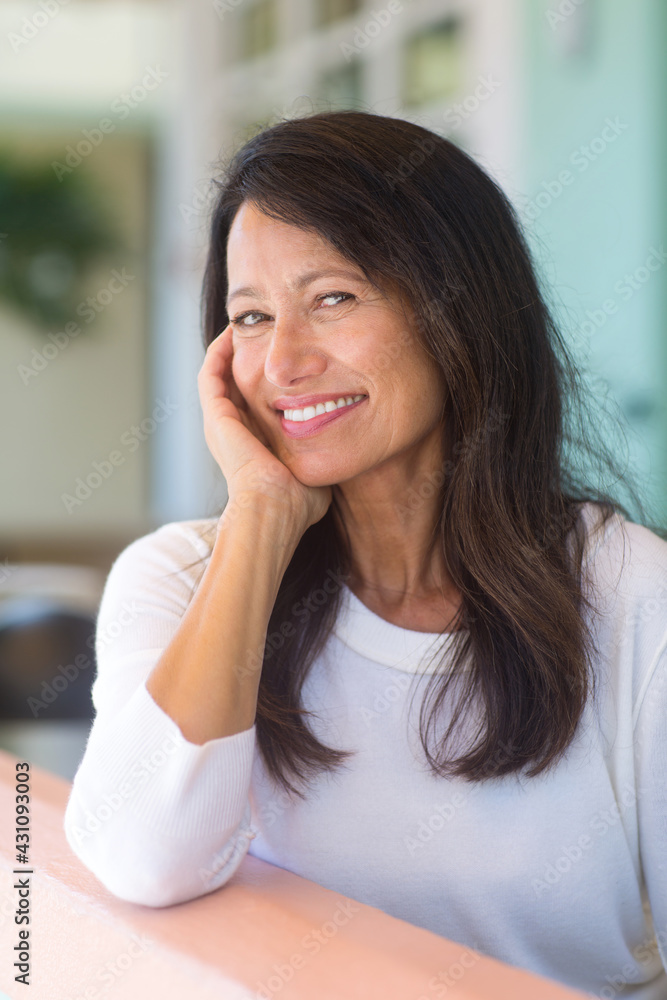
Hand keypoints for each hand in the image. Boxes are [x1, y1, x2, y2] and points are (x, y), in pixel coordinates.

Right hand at [197, 325, 331, 529]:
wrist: (275, 509)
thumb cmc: (297, 503)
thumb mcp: (313, 470)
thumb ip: (322, 457)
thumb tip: (342, 453)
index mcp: (250, 443)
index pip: (252, 402)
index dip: (263, 379)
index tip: (282, 359)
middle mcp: (231, 431)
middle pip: (234, 383)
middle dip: (245, 357)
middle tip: (261, 333)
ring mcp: (220, 423)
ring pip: (218, 375)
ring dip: (228, 349)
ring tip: (243, 324)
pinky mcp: (216, 415)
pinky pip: (211, 373)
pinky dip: (219, 352)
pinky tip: (232, 332)